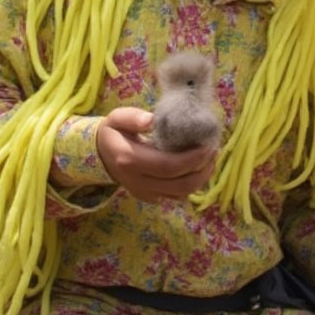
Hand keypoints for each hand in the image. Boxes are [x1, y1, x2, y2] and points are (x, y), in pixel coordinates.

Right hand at [95, 108, 217, 201]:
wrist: (100, 155)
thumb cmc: (113, 132)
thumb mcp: (116, 118)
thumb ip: (133, 117)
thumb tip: (152, 120)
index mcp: (130, 160)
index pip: (168, 166)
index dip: (193, 159)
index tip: (208, 145)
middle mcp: (138, 181)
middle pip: (180, 184)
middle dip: (202, 169)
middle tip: (214, 149)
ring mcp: (144, 193)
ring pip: (182, 193)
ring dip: (201, 178)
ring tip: (210, 158)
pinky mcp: (150, 197)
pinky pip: (177, 195)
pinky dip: (192, 183)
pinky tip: (199, 167)